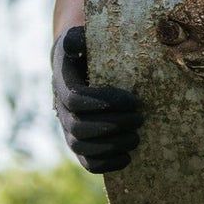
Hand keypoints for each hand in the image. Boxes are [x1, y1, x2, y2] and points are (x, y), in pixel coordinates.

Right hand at [52, 25, 143, 173]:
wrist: (78, 70)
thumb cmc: (86, 52)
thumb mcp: (80, 40)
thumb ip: (77, 39)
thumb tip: (76, 38)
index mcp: (63, 86)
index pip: (76, 100)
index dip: (104, 102)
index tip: (132, 99)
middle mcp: (63, 112)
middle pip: (79, 128)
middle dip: (113, 125)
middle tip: (140, 117)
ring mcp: (70, 132)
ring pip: (83, 148)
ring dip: (113, 145)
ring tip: (137, 136)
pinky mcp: (82, 146)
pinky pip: (89, 164)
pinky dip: (108, 164)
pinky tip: (128, 156)